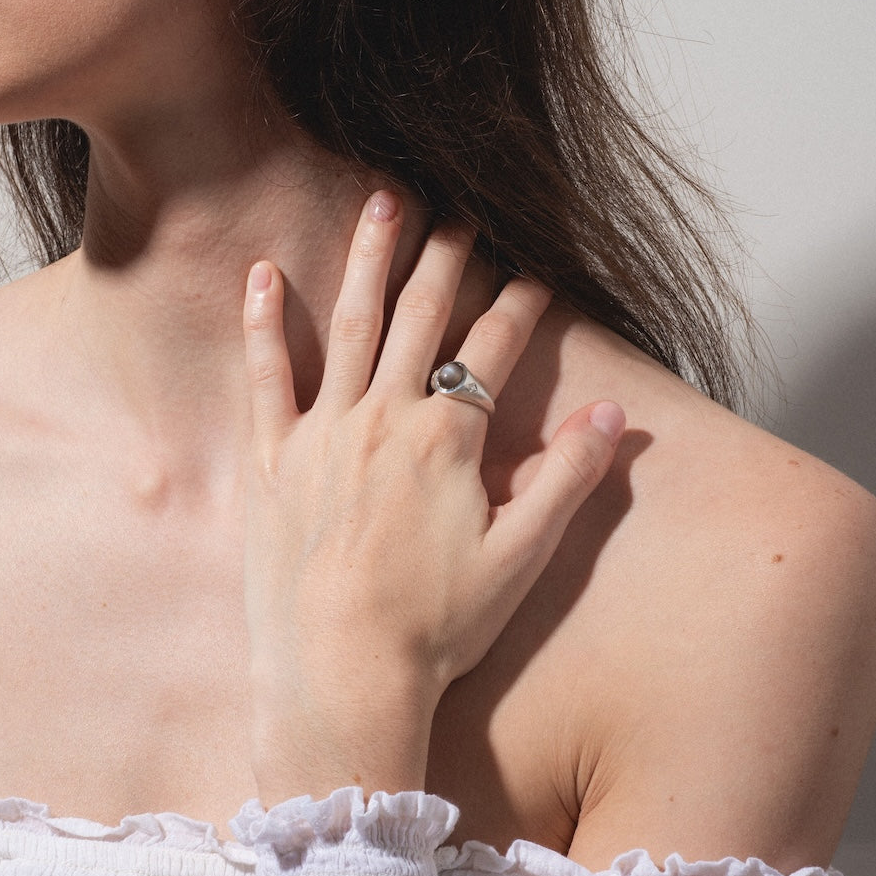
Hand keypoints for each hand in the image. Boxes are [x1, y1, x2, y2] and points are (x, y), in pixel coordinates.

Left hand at [241, 191, 623, 803]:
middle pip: (422, 318)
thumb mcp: (520, 558)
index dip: (520, 305)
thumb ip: (568, 481)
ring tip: (382, 202)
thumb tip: (611, 419)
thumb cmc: (435, 624)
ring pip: (351, 325)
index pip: (493, 349)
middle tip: (459, 211)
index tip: (536, 273)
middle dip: (445, 259)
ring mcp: (325, 433)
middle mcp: (385, 419)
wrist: (342, 673)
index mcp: (447, 440)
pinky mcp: (275, 459)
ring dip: (369, 260)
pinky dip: (264, 323)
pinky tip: (264, 273)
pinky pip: (266, 376)